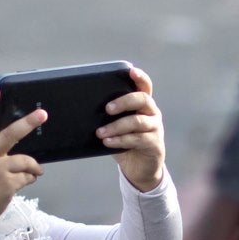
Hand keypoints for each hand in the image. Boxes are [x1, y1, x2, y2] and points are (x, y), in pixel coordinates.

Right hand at [0, 87, 44, 229]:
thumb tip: (9, 145)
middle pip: (10, 136)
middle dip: (27, 123)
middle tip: (42, 114)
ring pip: (26, 162)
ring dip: (32, 168)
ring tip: (32, 172)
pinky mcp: (8, 184)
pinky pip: (27, 177)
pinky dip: (29, 179)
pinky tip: (21, 184)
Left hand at [97, 66, 165, 191]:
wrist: (139, 169)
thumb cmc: (125, 142)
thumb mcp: (116, 127)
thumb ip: (108, 117)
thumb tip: (82, 108)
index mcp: (143, 105)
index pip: (145, 86)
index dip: (140, 77)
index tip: (131, 71)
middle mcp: (152, 113)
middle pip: (142, 100)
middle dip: (123, 102)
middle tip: (107, 108)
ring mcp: (156, 128)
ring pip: (137, 121)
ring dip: (116, 126)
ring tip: (100, 132)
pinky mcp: (155, 144)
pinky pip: (137, 139)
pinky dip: (120, 140)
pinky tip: (108, 142)